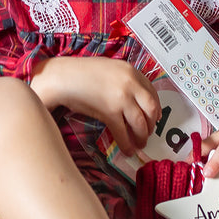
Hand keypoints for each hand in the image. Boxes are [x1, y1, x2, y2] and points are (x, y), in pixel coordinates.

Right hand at [28, 56, 159, 155]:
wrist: (62, 77)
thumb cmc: (81, 73)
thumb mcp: (109, 68)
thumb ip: (124, 79)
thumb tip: (133, 98)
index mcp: (130, 70)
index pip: (152, 91)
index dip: (155, 107)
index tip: (155, 117)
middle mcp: (130, 83)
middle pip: (151, 108)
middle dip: (151, 124)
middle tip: (148, 133)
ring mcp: (121, 98)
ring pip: (140, 123)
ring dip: (141, 136)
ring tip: (140, 144)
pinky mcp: (110, 112)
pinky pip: (123, 132)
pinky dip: (127, 143)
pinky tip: (127, 149)